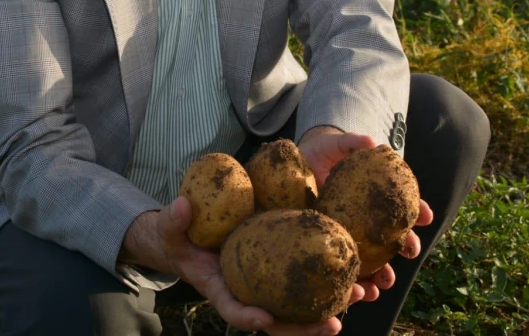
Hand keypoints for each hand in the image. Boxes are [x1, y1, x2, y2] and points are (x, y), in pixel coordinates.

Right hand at [121, 197, 359, 334]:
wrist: (189, 238)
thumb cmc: (179, 237)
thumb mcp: (170, 229)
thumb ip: (174, 220)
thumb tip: (183, 205)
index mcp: (218, 288)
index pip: (232, 309)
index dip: (248, 316)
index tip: (265, 317)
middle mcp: (245, 293)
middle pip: (275, 321)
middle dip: (304, 328)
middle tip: (333, 324)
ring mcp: (263, 286)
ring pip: (295, 307)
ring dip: (325, 308)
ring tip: (357, 297)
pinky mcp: (276, 271)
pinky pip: (302, 284)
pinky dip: (325, 284)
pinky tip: (353, 275)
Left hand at [296, 126, 435, 302]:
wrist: (294, 167)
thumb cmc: (320, 153)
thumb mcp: (335, 145)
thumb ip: (352, 143)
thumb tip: (372, 142)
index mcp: (375, 196)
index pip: (403, 205)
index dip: (418, 210)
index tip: (426, 215)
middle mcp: (367, 219)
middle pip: (394, 237)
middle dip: (406, 245)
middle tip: (410, 250)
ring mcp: (350, 234)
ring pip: (374, 261)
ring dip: (384, 274)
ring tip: (386, 282)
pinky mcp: (332, 246)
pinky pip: (347, 270)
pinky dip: (356, 285)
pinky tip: (359, 294)